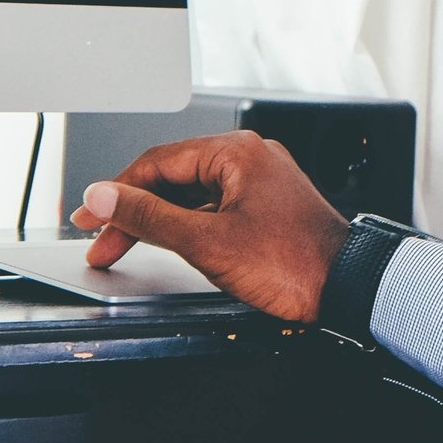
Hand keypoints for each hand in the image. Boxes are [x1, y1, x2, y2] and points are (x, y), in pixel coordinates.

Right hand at [69, 130, 350, 323]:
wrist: (352, 290)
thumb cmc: (296, 264)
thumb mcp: (207, 242)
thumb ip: (150, 217)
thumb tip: (106, 196)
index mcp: (235, 151)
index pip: (157, 163)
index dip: (116, 192)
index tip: (91, 216)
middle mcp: (248, 158)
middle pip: (172, 177)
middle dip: (133, 209)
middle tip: (101, 237)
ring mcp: (259, 181)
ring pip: (191, 194)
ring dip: (159, 220)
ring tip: (127, 244)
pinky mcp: (266, 206)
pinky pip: (213, 207)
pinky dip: (187, 226)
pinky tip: (170, 245)